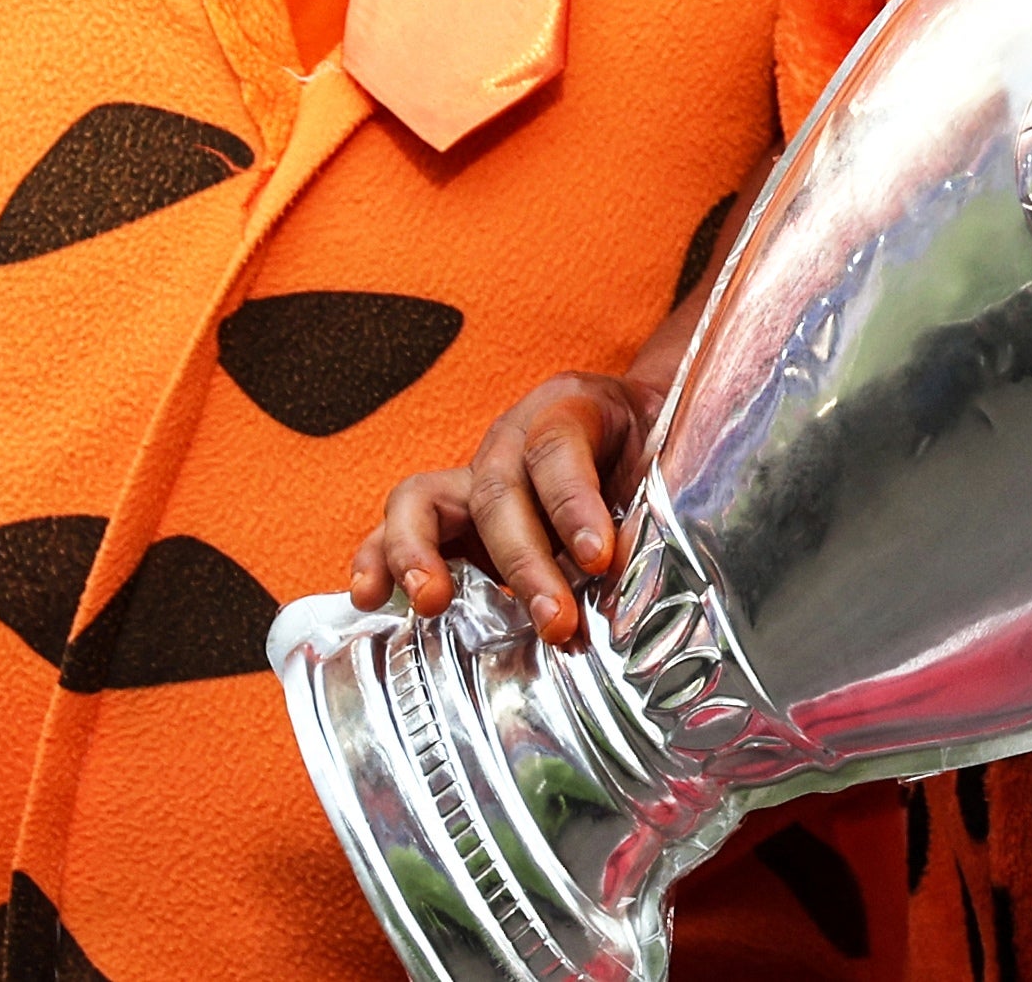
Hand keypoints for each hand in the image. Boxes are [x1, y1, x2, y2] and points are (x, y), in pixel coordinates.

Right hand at [352, 369, 652, 645]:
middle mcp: (509, 439)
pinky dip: (376, 562)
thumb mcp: (664, 461)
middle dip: (525, 563)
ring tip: (432, 602)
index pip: (558, 450)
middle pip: (498, 491)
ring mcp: (470, 477)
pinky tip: (367, 599)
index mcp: (568, 409)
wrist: (634, 421)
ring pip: (422, 500)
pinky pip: (393, 532)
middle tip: (557, 622)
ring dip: (421, 555)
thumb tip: (653, 588)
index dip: (574, 503)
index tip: (599, 558)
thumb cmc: (649, 446)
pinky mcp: (448, 518)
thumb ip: (654, 510)